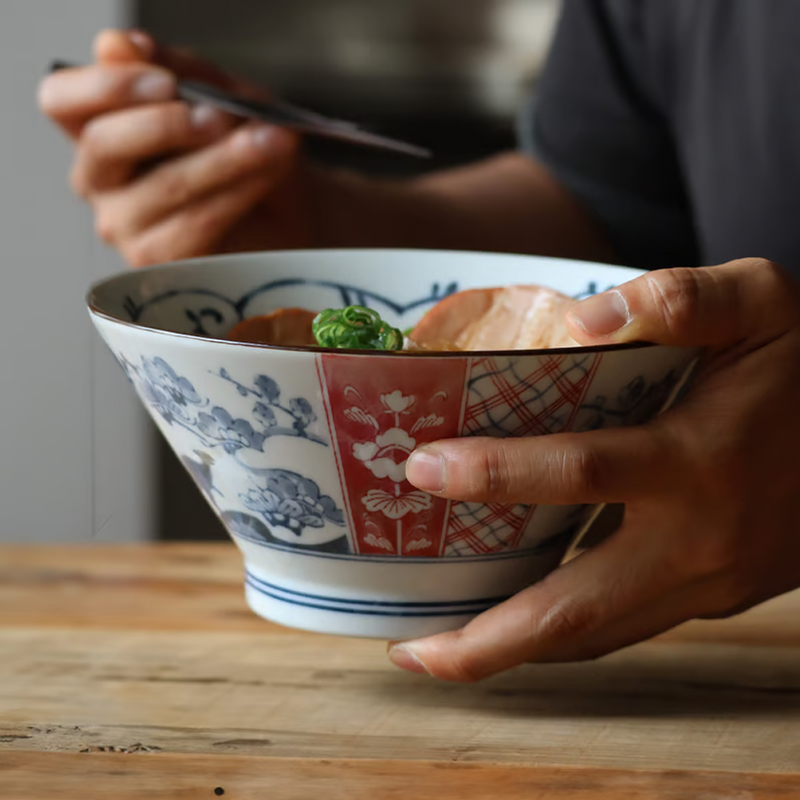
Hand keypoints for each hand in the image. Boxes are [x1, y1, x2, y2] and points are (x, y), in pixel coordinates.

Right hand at [38, 29, 310, 266]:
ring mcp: (126, 226)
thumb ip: (178, 72)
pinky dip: (237, 194)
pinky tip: (266, 174)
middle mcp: (102, 179)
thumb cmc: (249, 147)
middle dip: (167, 125)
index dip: (105, 85)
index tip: (164, 80)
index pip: (63, 101)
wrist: (293, 208)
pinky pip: (195, 226)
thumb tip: (117, 45)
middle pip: (104, 144)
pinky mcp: (162, 263)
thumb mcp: (224, 95)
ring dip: (222, 159)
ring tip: (269, 141)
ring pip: (163, 186)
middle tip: (220, 115)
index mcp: (100, 126)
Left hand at [393, 258, 799, 679]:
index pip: (579, 472)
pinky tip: (511, 620)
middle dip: (487, 638)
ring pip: (598, 636)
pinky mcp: (711, 597)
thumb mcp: (764, 304)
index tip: (420, 469)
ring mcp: (708, 584)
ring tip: (438, 653)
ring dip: (515, 653)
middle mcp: (700, 541)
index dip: (495, 473)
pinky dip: (559, 632)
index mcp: (702, 459)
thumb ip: (684, 297)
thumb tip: (588, 316)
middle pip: (577, 610)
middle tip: (406, 649)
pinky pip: (623, 625)